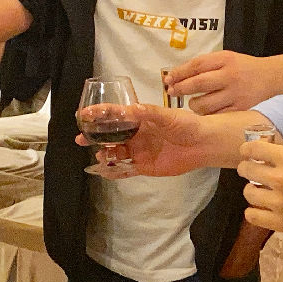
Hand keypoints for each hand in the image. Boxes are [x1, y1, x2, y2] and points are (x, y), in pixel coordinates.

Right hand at [76, 104, 243, 176]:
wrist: (201, 144)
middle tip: (81, 139)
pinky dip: (115, 172)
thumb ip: (149, 113)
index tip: (84, 115)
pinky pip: (125, 170)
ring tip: (99, 155)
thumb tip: (130, 109)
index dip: (99, 114)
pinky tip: (104, 172)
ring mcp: (138, 151)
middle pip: (110, 136)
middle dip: (94, 137)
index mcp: (139, 119)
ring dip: (104, 154)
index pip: (115, 115)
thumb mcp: (168, 115)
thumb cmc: (186, 124)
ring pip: (115, 153)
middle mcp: (135, 135)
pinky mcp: (144, 166)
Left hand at [168, 50, 282, 113]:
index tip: (168, 79)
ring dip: (193, 105)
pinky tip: (205, 112)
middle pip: (198, 84)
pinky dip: (207, 115)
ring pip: (205, 104)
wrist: (271, 76)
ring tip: (192, 103)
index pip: (197, 65)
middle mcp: (230, 76)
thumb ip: (206, 65)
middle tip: (172, 92)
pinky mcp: (240, 108)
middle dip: (181, 89)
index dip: (179, 72)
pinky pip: (217, 115)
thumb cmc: (243, 67)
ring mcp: (235, 94)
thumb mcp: (226, 58)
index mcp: (225, 59)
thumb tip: (178, 75)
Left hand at [238, 142, 282, 240]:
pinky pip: (252, 216)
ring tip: (259, 193)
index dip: (246, 151)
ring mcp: (278, 202)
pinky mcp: (280, 222)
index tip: (246, 154)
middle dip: (246, 169)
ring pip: (248, 193)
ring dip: (252, 191)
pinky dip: (254, 212)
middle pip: (246, 170)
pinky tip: (261, 210)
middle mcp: (280, 178)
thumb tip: (265, 157)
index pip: (253, 149)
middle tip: (251, 173)